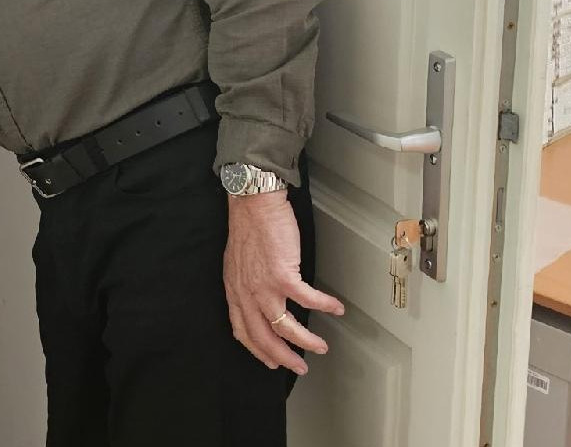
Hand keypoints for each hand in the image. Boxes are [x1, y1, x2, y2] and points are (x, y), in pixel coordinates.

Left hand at [224, 191, 344, 374]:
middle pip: (264, 337)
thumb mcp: (238, 262)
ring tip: (320, 347)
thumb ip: (246, 284)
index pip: (243, 331)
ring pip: (285, 328)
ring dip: (306, 342)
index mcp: (235, 291)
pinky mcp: (283, 275)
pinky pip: (308, 300)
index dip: (258, 350)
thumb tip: (260, 297)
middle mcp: (247, 293)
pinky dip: (324, 306)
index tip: (271, 361)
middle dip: (283, 358)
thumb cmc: (249, 226)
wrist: (253, 203)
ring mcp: (264, 287)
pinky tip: (335, 308)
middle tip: (299, 367)